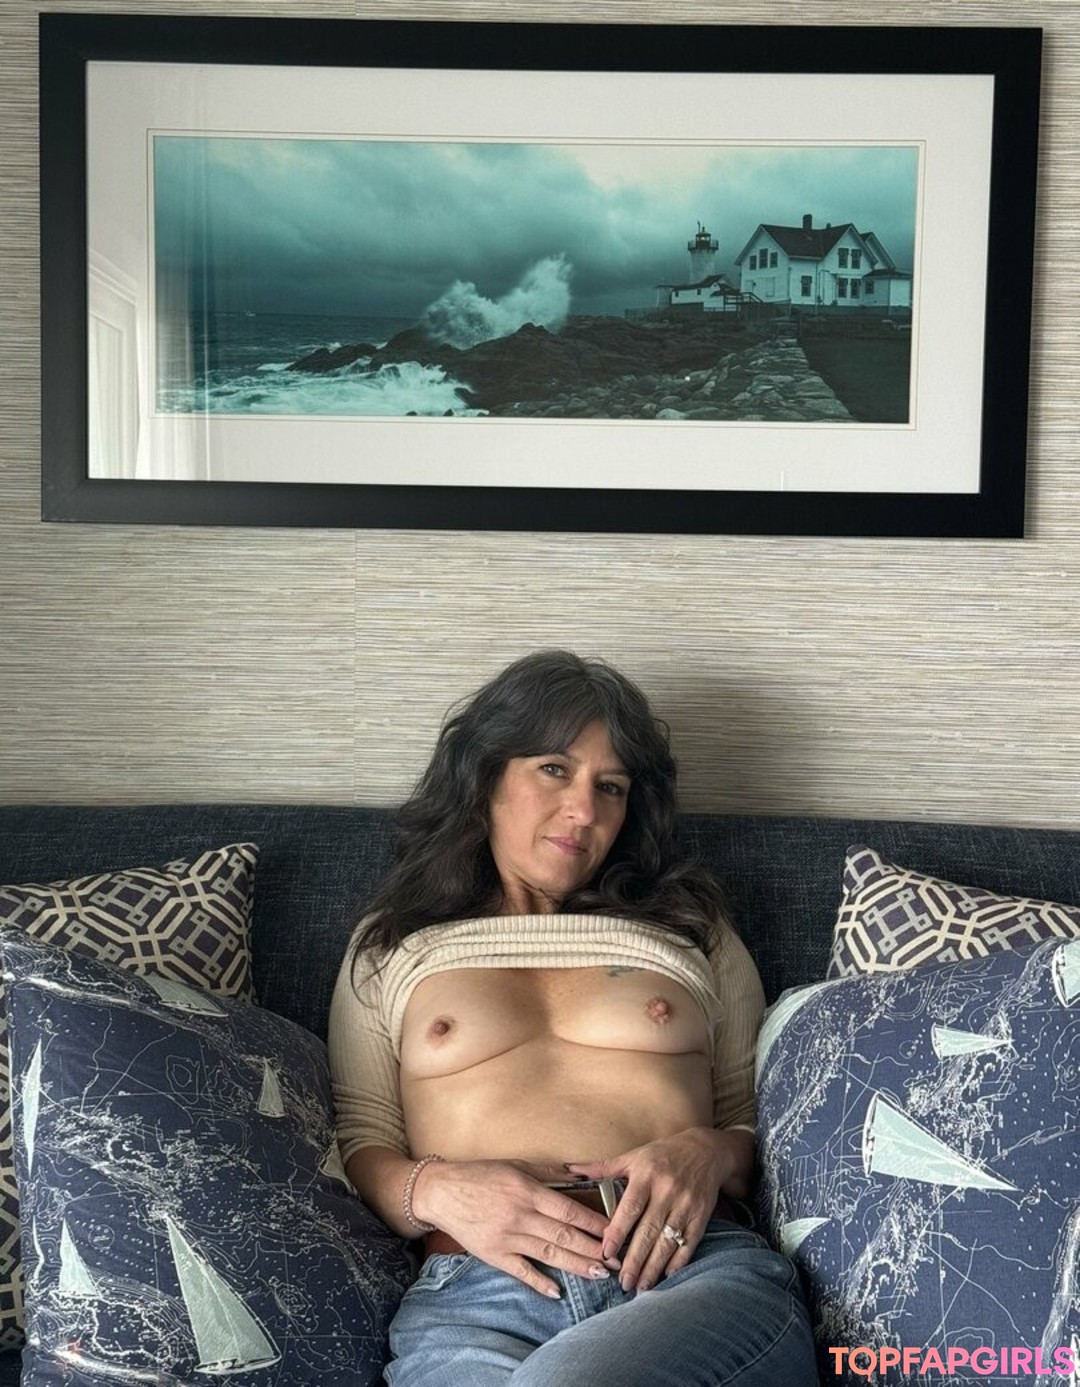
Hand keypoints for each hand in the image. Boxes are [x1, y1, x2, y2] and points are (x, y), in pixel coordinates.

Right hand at [411, 1158, 614, 1298]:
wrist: (442, 1192)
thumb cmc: (481, 1175)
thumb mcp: (516, 1165)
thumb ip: (548, 1173)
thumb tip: (578, 1174)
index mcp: (527, 1191)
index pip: (569, 1210)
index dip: (594, 1223)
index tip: (615, 1231)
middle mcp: (520, 1216)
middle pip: (564, 1237)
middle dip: (594, 1249)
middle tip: (617, 1260)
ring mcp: (507, 1238)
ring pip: (549, 1255)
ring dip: (577, 1266)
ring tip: (600, 1274)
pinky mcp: (494, 1255)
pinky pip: (521, 1271)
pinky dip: (540, 1283)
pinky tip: (557, 1292)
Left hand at [566, 1127, 749, 1291]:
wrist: (705, 1150)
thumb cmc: (662, 1155)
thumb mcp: (633, 1156)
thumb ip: (603, 1167)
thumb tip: (570, 1170)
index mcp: (646, 1176)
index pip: (629, 1209)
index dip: (617, 1233)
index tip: (605, 1253)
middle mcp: (667, 1191)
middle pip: (648, 1231)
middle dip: (634, 1260)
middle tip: (622, 1283)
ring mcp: (686, 1205)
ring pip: (667, 1241)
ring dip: (653, 1267)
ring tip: (640, 1287)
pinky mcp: (702, 1216)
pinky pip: (689, 1243)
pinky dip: (678, 1262)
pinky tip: (666, 1276)